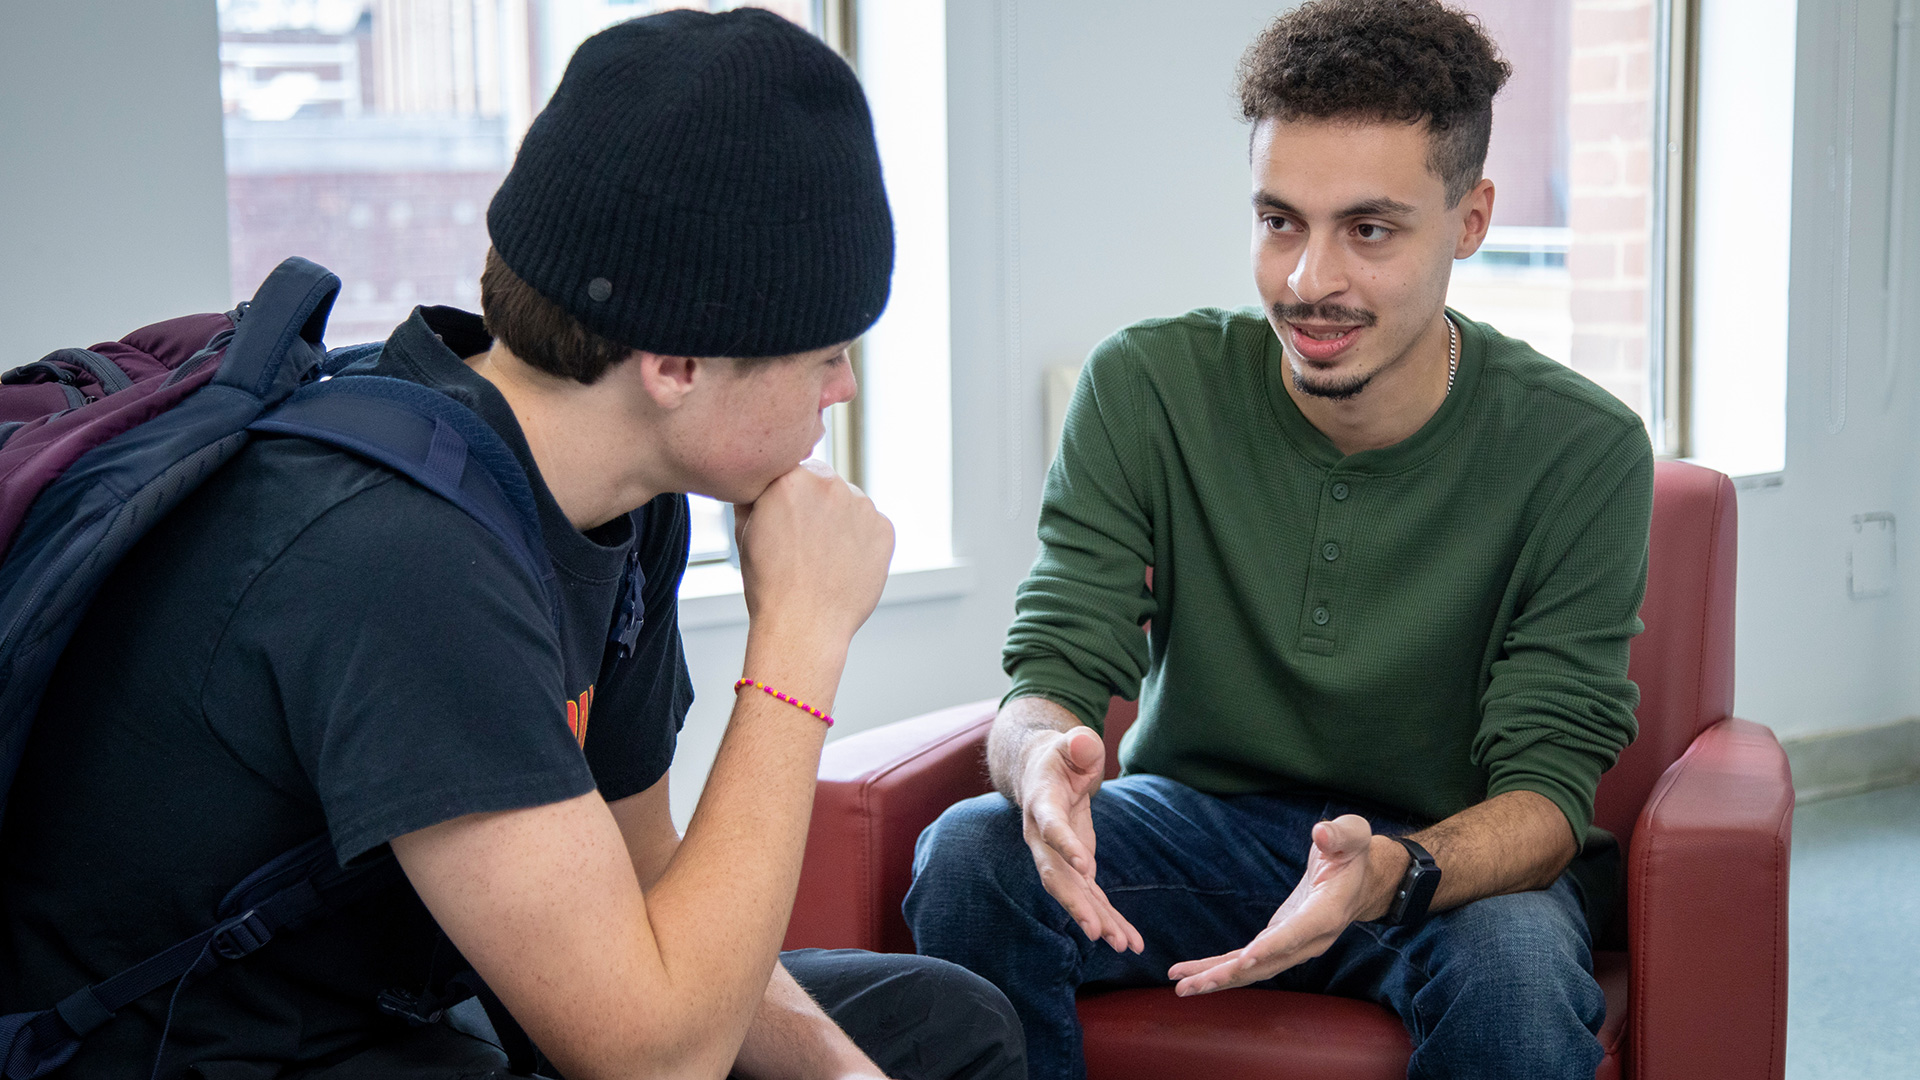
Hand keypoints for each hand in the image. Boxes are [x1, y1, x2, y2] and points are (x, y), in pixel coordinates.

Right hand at [735, 460, 893, 647]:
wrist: (802, 626)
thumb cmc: (768, 584)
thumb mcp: (745, 532)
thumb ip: (753, 495)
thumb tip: (758, 479)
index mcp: (791, 478)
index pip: (795, 468)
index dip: (790, 494)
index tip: (786, 518)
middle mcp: (830, 484)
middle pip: (825, 482)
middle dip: (816, 503)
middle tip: (804, 541)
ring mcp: (862, 506)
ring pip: (850, 503)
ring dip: (840, 520)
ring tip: (823, 558)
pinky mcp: (885, 529)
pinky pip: (872, 526)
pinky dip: (861, 541)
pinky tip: (843, 566)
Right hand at [1018, 726, 1143, 953]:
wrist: (1043, 773)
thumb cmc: (1063, 755)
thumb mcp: (1072, 743)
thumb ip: (1079, 744)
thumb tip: (1083, 742)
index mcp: (1041, 803)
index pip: (1050, 827)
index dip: (1064, 846)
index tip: (1084, 867)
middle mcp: (1042, 837)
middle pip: (1054, 875)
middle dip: (1075, 904)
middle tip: (1095, 931)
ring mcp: (1057, 856)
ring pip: (1073, 894)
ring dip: (1097, 920)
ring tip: (1123, 945)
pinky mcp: (1074, 867)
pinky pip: (1090, 896)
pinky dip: (1108, 918)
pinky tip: (1128, 941)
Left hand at [1168, 815, 1392, 994]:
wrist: (1361, 880)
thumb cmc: (1353, 853)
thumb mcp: (1353, 835)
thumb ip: (1340, 834)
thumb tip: (1322, 833)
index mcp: (1327, 912)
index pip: (1298, 932)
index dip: (1272, 946)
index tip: (1244, 959)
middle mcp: (1310, 939)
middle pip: (1267, 963)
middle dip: (1229, 975)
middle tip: (1193, 984)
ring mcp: (1294, 946)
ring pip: (1253, 970)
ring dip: (1217, 978)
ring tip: (1182, 986)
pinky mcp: (1278, 944)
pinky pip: (1247, 962)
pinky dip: (1219, 968)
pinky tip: (1192, 974)